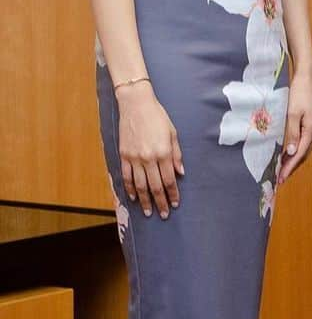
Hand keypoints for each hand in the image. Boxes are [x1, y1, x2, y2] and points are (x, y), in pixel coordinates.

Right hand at [117, 83, 183, 218]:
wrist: (136, 104)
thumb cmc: (158, 117)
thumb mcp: (173, 133)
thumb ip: (177, 154)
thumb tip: (180, 172)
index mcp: (163, 152)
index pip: (169, 180)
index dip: (172, 194)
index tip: (175, 204)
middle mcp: (148, 158)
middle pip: (155, 186)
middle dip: (160, 202)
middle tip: (163, 214)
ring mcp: (134, 158)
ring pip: (140, 185)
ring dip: (145, 200)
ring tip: (148, 211)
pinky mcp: (123, 155)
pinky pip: (126, 176)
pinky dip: (130, 188)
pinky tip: (134, 197)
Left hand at [277, 72, 311, 185]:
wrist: (305, 77)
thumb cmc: (298, 93)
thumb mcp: (292, 113)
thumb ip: (292, 133)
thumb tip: (292, 152)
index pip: (300, 153)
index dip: (290, 167)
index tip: (281, 178)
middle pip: (304, 153)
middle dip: (292, 166)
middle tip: (280, 178)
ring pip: (304, 148)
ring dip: (293, 159)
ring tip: (282, 170)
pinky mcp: (310, 122)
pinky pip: (303, 141)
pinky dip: (295, 149)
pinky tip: (287, 153)